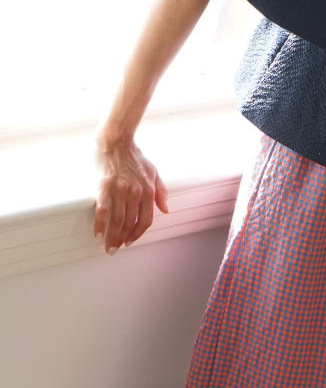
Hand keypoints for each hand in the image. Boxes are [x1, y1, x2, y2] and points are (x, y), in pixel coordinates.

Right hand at [93, 136, 168, 253]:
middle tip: (116, 248)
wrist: (116, 139)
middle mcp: (135, 192)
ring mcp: (119, 190)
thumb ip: (161, 192)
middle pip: (130, 223)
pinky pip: (102, 210)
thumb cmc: (134, 155)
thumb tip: (166, 210)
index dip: (138, 233)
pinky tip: (98, 234)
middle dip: (123, 239)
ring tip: (108, 247)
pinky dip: (100, 224)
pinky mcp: (103, 186)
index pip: (146, 220)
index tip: (131, 240)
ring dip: (113, 237)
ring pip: (117, 220)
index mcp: (148, 190)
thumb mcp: (154, 172)